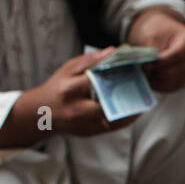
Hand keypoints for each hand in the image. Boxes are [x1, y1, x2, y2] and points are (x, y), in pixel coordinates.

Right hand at [22, 48, 140, 138]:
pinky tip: (133, 111)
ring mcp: (82, 123)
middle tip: (141, 86)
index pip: (96, 79)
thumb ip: (89, 61)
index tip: (131, 67)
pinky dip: (124, 120)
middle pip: (106, 103)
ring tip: (142, 100)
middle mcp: (76, 108)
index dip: (115, 73)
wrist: (42, 113)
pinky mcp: (88, 132)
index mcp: (69, 89)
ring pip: (112, 118)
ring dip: (129, 110)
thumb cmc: (58, 87)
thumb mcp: (68, 69)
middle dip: (124, 94)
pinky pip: (111, 127)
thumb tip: (112, 51)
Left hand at [129, 8, 184, 91]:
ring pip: (177, 81)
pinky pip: (175, 87)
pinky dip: (162, 86)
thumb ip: (151, 50)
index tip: (147, 64)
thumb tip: (149, 67)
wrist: (160, 33)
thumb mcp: (152, 34)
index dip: (161, 63)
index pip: (178, 55)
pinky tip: (151, 81)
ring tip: (146, 76)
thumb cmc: (157, 30)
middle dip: (159, 73)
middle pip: (178, 70)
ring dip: (160, 81)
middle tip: (143, 71)